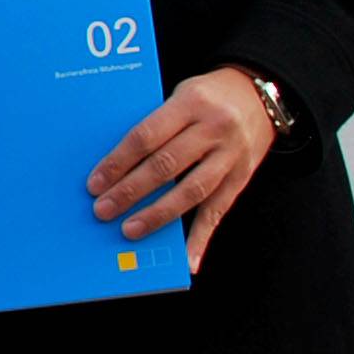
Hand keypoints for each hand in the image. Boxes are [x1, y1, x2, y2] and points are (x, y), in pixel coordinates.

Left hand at [89, 66, 276, 270]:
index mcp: (190, 103)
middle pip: (166, 166)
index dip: (118, 162)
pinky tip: (187, 260)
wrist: (258, 93)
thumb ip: (155, 125)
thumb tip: (115, 165)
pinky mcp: (242, 177)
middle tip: (103, 211)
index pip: (146, 136)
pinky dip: (201, 238)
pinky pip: (219, 211)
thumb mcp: (179, 96)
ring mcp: (231, 155)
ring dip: (158, 215)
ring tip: (130, 230)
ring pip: (191, 190)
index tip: (94, 184)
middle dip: (131, 191)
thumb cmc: (206, 96)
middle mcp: (214, 128)